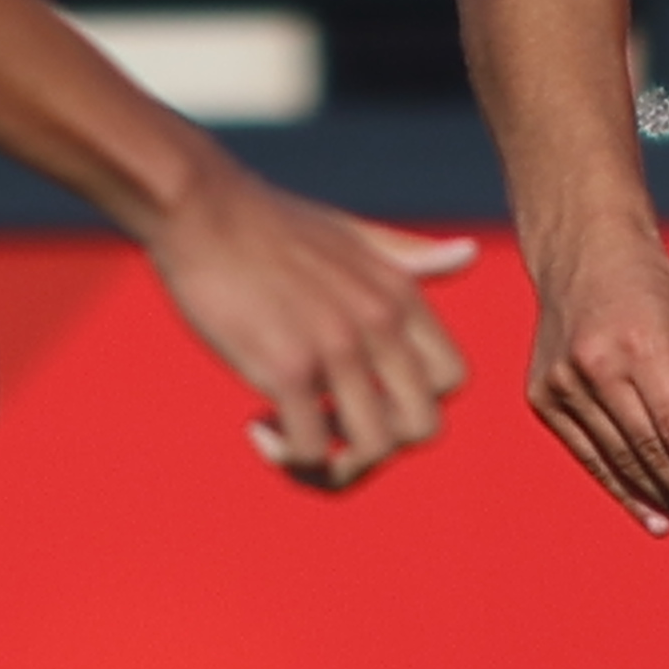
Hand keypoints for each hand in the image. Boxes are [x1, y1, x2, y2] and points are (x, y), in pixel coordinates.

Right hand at [140, 164, 471, 492]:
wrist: (200, 208)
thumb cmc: (268, 221)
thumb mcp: (354, 234)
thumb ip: (410, 256)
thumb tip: (468, 254)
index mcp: (400, 294)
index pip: (451, 378)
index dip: (413, 402)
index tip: (366, 394)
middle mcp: (379, 323)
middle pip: (424, 427)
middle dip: (380, 443)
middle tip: (329, 427)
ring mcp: (336, 348)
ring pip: (373, 449)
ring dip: (333, 460)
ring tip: (287, 432)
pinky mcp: (287, 368)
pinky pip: (312, 449)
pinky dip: (286, 455)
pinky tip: (256, 427)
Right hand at [521, 224, 668, 547]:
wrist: (579, 251)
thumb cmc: (647, 286)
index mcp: (636, 343)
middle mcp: (592, 367)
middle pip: (649, 452)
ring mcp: (561, 386)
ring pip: (619, 461)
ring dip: (662, 503)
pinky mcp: (542, 399)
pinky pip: (590, 456)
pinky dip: (622, 489)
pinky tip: (652, 517)